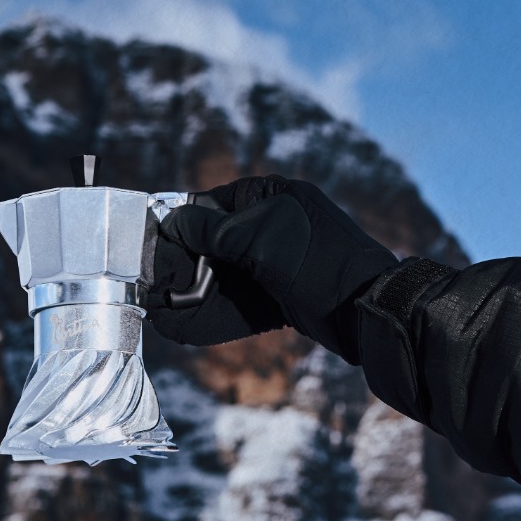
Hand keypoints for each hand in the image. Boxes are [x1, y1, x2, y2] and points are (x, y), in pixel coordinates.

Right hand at [145, 175, 397, 360]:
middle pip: (214, 243)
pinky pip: (239, 298)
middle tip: (155, 286)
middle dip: (184, 267)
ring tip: (162, 310)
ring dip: (194, 294)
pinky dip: (215, 312)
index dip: (181, 227)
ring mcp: (278, 259)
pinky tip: (185, 326)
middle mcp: (273, 223)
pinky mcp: (281, 292)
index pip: (212, 204)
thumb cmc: (317, 265)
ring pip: (224, 274)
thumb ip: (213, 230)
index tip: (152, 248)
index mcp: (272, 194)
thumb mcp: (259, 241)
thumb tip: (172, 221)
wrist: (368, 314)